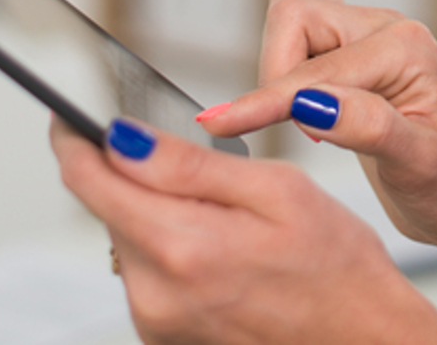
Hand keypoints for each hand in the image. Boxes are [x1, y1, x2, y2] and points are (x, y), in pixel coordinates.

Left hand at [51, 117, 436, 344]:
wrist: (362, 339)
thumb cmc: (336, 266)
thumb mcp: (277, 190)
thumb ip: (190, 163)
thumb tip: (123, 137)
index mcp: (182, 245)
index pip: (87, 179)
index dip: (74, 136)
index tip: (74, 114)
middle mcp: (155, 292)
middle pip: (106, 207)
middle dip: (134, 174)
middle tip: (199, 167)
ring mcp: (155, 320)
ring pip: (125, 237)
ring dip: (155, 212)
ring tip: (226, 217)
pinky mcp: (163, 335)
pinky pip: (146, 272)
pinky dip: (170, 247)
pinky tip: (223, 250)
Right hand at [196, 0, 436, 265]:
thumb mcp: (419, 166)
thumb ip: (367, 129)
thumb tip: (311, 104)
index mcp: (407, 49)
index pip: (313, 68)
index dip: (264, 101)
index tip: (219, 124)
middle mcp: (385, 28)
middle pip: (295, 12)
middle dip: (275, 72)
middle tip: (297, 131)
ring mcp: (365, 32)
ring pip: (292, 8)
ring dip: (278, 60)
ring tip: (301, 119)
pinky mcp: (348, 47)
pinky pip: (298, 21)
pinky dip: (282, 53)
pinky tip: (300, 98)